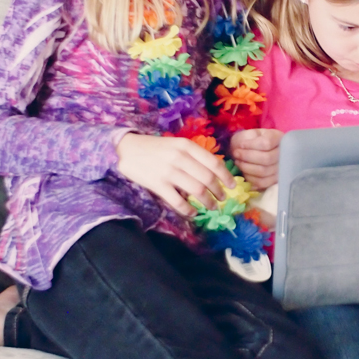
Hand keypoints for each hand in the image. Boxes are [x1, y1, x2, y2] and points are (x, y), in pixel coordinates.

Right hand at [116, 132, 233, 216]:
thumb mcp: (176, 145)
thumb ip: (193, 156)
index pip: (214, 163)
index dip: (225, 176)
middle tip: (222, 199)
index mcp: (187, 146)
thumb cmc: (154, 148)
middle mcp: (180, 157)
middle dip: (218, 192)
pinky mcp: (157, 184)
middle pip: (207, 178)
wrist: (126, 149)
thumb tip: (214, 173)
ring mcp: (168, 172)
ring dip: (207, 202)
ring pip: (196, 190)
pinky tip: (192, 213)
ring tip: (212, 207)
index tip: (232, 186)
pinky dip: (188, 209)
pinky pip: (178, 201)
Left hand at [230, 128, 282, 189]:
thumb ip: (248, 138)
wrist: (254, 150)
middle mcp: (284, 154)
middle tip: (236, 154)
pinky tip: (244, 172)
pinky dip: (250, 179)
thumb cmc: (252, 140)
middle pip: (266, 158)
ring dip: (246, 168)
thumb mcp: (250, 133)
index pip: (267, 143)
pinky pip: (263, 183)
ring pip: (264, 171)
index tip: (241, 145)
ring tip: (238, 162)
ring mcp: (281, 168)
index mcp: (279, 138)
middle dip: (247, 157)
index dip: (251, 145)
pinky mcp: (275, 180)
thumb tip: (242, 147)